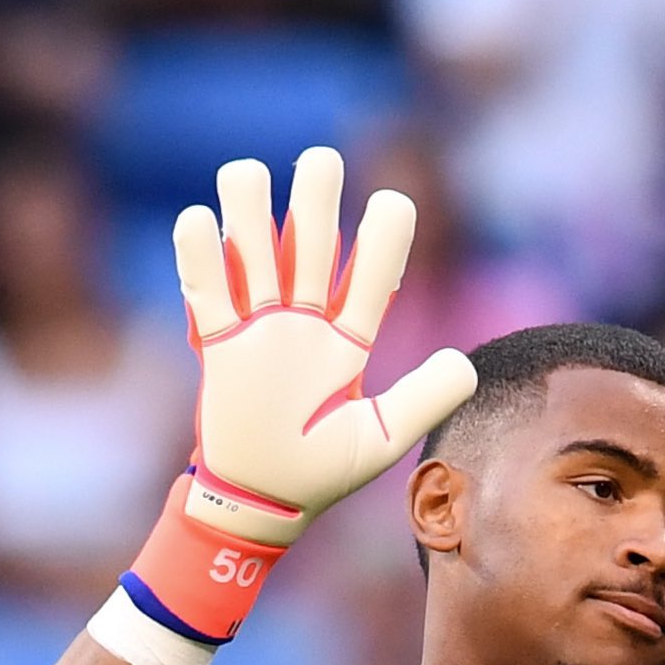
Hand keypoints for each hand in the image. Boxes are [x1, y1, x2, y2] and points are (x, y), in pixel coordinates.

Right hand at [171, 147, 477, 546]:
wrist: (264, 502)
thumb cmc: (323, 473)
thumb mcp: (379, 440)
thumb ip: (422, 401)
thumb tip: (465, 363)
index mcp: (348, 341)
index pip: (371, 279)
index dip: (383, 242)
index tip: (393, 204)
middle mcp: (305, 322)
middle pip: (312, 245)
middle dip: (316, 201)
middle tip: (322, 162)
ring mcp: (260, 328)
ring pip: (254, 251)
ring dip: (250, 210)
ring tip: (248, 174)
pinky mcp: (220, 344)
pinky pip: (205, 289)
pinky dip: (200, 253)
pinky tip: (201, 222)